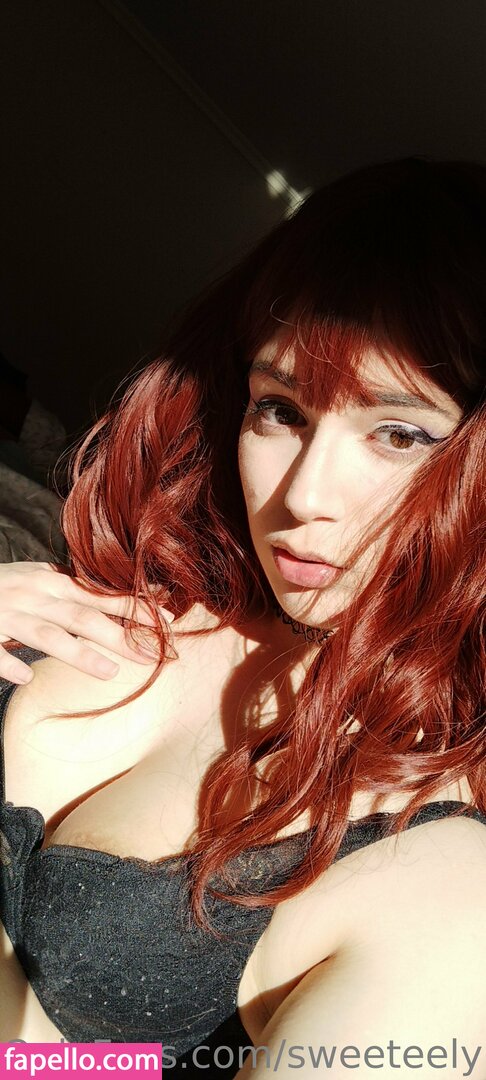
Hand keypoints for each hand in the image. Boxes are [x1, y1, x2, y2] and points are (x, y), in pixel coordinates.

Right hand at [0, 561, 173, 683]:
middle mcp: (32, 596)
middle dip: (120, 636)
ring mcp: (6, 614)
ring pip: (46, 635)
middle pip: (82, 617)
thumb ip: (74, 590)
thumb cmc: (4, 585)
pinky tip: (26, 677)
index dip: (134, 608)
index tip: (167, 622)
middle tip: (153, 655)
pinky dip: (10, 664)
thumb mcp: (38, 579)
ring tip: (109, 672)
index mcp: (50, 582)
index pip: (100, 595)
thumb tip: (122, 599)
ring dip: (79, 653)